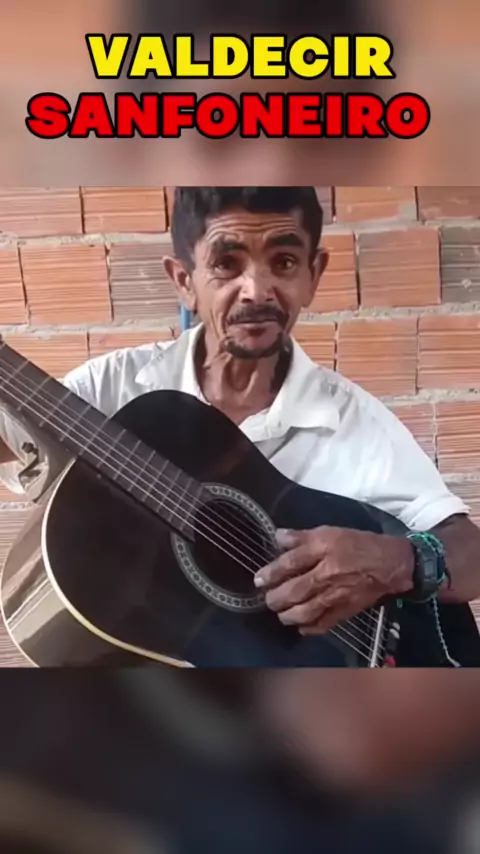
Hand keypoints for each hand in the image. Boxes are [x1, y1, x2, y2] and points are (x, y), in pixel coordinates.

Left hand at [254, 526, 413, 633]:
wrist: (392, 564)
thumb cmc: (359, 544)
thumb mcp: (331, 531)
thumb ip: (302, 536)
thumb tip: (277, 537)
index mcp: (323, 549)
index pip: (290, 562)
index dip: (271, 572)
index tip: (259, 579)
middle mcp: (327, 573)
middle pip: (294, 590)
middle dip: (275, 598)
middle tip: (268, 599)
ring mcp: (337, 594)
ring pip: (305, 611)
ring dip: (288, 615)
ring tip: (281, 613)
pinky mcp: (346, 611)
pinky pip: (323, 624)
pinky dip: (308, 628)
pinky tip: (300, 626)